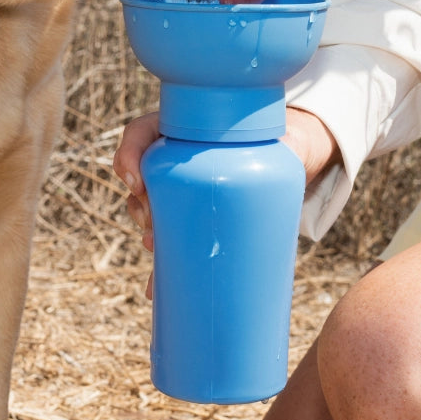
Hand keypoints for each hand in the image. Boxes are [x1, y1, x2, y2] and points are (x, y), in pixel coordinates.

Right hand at [112, 106, 341, 255]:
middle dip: (138, 202)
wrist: (280, 157)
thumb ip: (272, 140)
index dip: (129, 154)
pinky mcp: (189, 218)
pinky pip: (167, 241)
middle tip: (151, 220)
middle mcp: (173, 158)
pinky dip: (158, 268)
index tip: (134, 179)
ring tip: (156, 246)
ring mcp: (178, 190)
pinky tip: (156, 290)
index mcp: (182, 129)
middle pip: (140, 177)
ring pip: (147, 208)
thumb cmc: (269, 140)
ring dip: (146, 229)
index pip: (141, 133)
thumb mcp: (267, 136)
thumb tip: (291, 151)